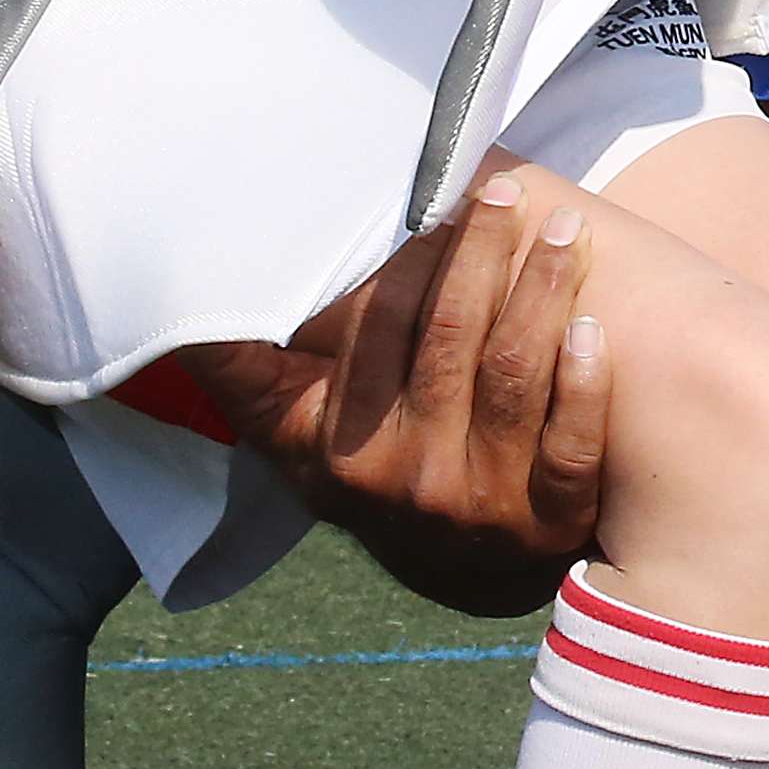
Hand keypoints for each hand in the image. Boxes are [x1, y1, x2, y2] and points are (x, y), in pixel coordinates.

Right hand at [169, 158, 612, 617]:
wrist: (461, 575)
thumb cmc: (375, 465)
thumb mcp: (294, 433)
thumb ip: (246, 369)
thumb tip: (175, 297)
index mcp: (340, 447)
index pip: (375, 334)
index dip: (405, 264)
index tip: (434, 199)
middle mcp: (407, 476)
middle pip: (450, 339)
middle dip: (481, 255)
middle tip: (509, 193)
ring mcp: (482, 503)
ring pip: (514, 374)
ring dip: (542, 292)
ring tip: (565, 230)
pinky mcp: (551, 521)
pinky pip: (572, 444)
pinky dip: (585, 383)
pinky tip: (593, 328)